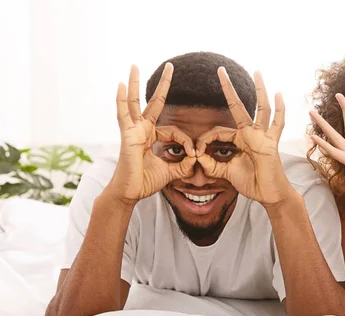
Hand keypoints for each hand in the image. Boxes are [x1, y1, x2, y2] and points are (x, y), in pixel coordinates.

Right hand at [108, 64, 195, 203]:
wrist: (130, 193)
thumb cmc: (145, 182)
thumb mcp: (170, 172)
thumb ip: (183, 165)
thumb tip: (196, 159)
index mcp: (151, 137)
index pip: (174, 130)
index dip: (186, 140)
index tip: (193, 153)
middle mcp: (141, 130)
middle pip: (152, 102)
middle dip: (162, 85)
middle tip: (170, 66)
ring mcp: (132, 131)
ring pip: (134, 102)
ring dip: (135, 83)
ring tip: (134, 65)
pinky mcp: (126, 136)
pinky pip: (123, 115)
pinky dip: (121, 100)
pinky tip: (120, 85)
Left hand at [196, 68, 293, 205]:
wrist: (269, 194)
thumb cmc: (252, 183)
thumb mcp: (226, 173)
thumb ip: (212, 165)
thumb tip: (198, 158)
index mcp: (240, 139)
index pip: (219, 131)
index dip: (205, 139)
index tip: (196, 151)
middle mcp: (251, 133)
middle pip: (239, 106)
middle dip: (229, 88)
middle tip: (220, 70)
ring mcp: (263, 136)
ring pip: (261, 109)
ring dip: (259, 90)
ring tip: (257, 72)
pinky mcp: (271, 143)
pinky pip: (277, 125)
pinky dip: (279, 110)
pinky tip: (279, 95)